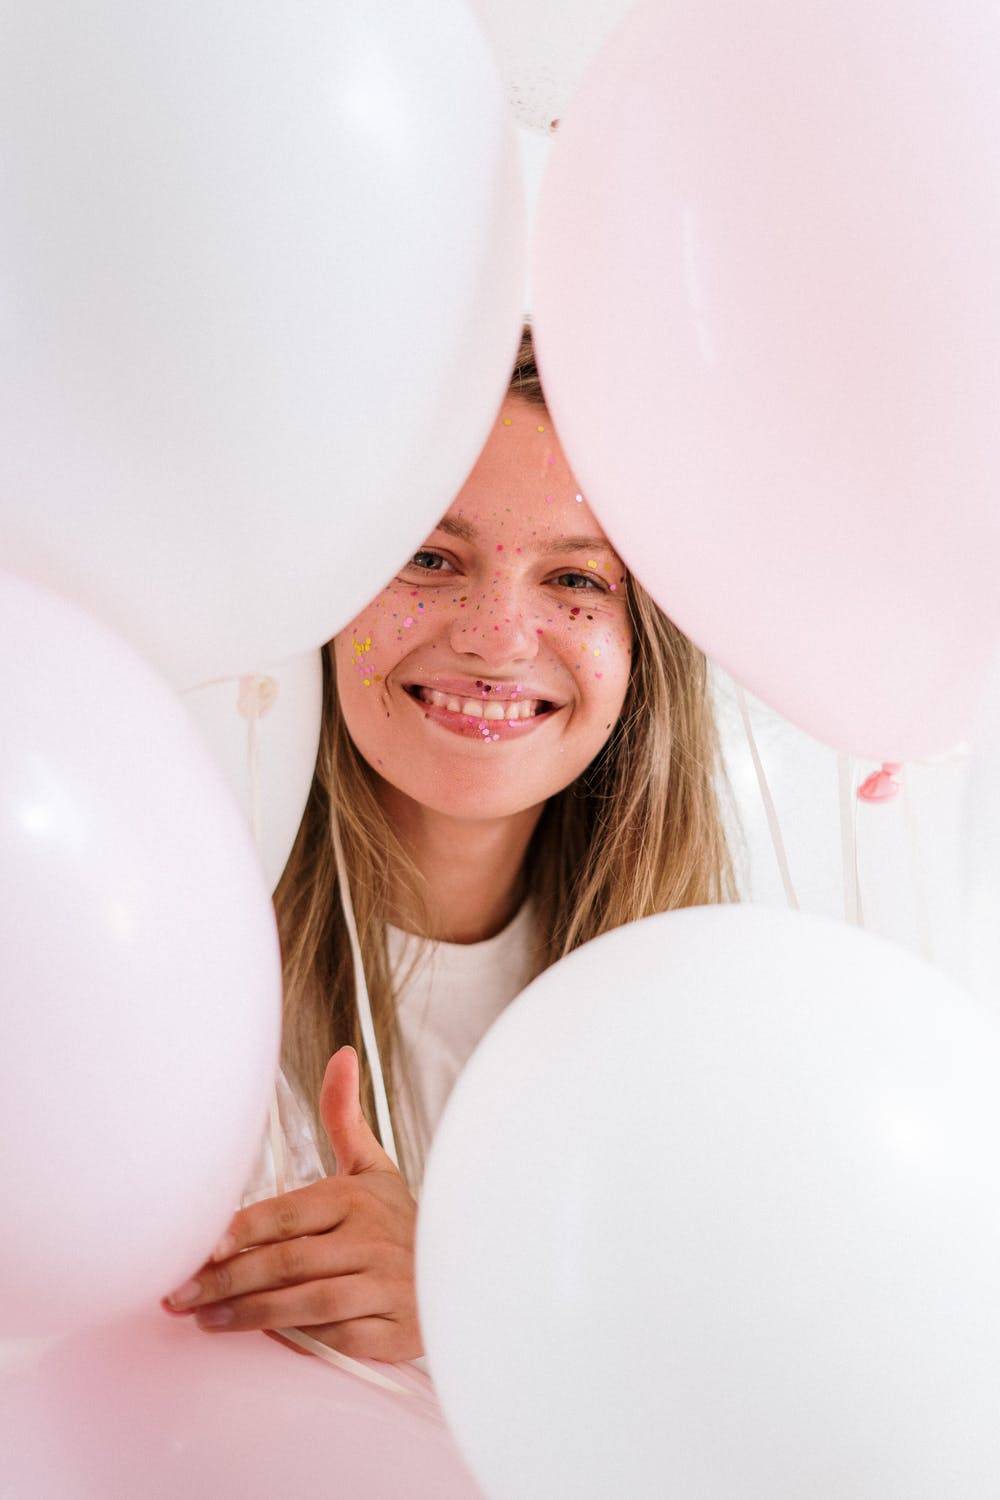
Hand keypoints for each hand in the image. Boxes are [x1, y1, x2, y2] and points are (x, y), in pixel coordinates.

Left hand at [161, 1046, 421, 1362]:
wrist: (458, 1273)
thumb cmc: (396, 1220)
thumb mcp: (372, 1168)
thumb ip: (344, 1117)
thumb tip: (341, 1054)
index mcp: (356, 1199)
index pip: (288, 1213)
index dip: (243, 1231)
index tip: (201, 1246)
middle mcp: (370, 1240)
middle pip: (288, 1261)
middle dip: (229, 1279)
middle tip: (179, 1294)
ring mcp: (384, 1286)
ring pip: (308, 1302)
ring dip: (251, 1314)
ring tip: (204, 1320)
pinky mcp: (393, 1330)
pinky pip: (338, 1337)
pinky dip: (300, 1340)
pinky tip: (263, 1340)